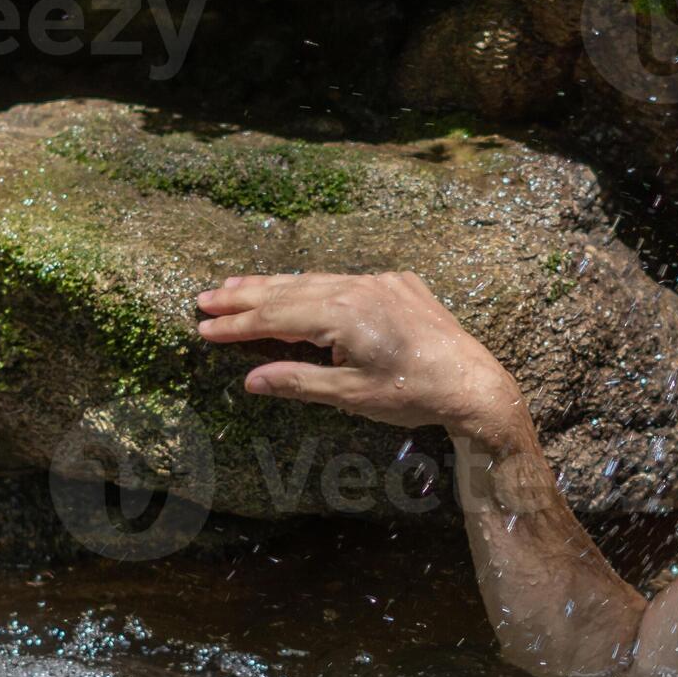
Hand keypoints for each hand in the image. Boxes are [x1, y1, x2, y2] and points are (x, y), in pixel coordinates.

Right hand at [192, 272, 524, 440]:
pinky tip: (296, 289)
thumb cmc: (414, 395)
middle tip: (204, 298)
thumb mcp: (351, 396)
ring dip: (275, 285)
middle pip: (289, 291)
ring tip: (237, 286)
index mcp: (343, 314)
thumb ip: (298, 382)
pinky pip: (345, 280)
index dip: (237, 324)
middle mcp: (359, 288)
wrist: (474, 383)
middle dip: (244, 296)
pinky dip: (314, 286)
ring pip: (315, 281)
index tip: (203, 326)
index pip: (275, 317)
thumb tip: (251, 380)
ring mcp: (380, 282)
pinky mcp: (399, 285)